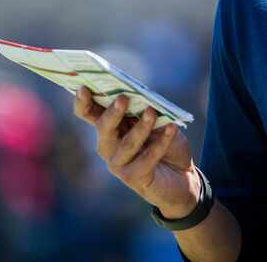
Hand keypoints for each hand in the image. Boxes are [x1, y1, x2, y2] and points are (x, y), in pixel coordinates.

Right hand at [74, 87, 198, 217]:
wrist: (182, 175)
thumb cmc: (165, 142)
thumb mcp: (157, 120)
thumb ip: (145, 109)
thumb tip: (143, 97)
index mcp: (109, 127)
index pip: (89, 113)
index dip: (83, 102)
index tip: (84, 87)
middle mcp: (108, 146)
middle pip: (103, 128)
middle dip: (112, 113)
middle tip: (123, 98)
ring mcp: (119, 164)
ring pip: (127, 144)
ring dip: (141, 127)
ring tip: (152, 111)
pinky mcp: (135, 178)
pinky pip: (147, 158)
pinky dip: (161, 141)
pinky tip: (171, 127)